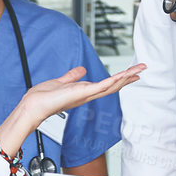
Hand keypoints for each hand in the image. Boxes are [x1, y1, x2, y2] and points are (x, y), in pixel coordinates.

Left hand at [12, 63, 144, 137]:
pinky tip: (125, 75)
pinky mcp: (83, 93)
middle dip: (128, 78)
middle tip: (142, 69)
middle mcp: (87, 95)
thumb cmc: (43, 98)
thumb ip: (72, 76)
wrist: (33, 106)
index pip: (106, 85)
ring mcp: (87, 95)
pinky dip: (115, 80)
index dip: (119, 79)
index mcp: (83, 92)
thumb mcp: (61, 82)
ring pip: (112, 85)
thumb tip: (81, 69)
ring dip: (126, 77)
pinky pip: (103, 86)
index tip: (131, 73)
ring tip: (140, 69)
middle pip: (113, 85)